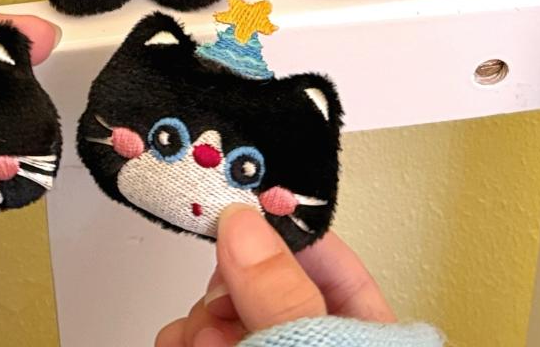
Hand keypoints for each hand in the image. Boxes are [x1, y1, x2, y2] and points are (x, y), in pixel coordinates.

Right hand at [156, 204, 393, 346]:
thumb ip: (280, 296)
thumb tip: (244, 224)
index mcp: (359, 335)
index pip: (331, 261)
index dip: (288, 229)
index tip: (244, 205)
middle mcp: (309, 339)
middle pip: (260, 280)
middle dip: (228, 286)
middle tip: (217, 304)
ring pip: (219, 310)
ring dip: (198, 318)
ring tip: (199, 341)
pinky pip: (192, 336)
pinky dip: (180, 338)